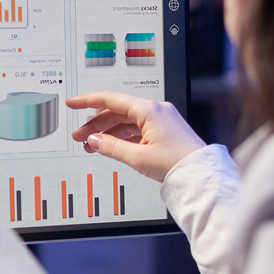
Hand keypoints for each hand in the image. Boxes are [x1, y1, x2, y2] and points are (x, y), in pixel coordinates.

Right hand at [66, 91, 206, 181]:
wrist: (201, 174)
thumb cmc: (178, 162)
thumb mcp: (137, 157)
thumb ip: (111, 147)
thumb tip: (93, 140)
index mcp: (149, 110)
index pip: (110, 99)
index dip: (87, 101)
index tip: (72, 103)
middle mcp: (155, 111)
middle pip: (117, 111)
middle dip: (95, 123)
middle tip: (79, 135)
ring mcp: (161, 120)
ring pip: (126, 121)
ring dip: (107, 132)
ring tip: (91, 145)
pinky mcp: (164, 131)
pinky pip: (136, 129)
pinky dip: (121, 137)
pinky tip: (110, 146)